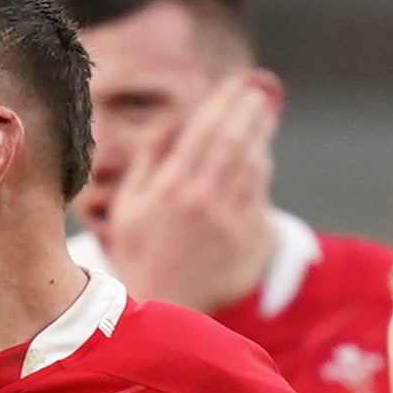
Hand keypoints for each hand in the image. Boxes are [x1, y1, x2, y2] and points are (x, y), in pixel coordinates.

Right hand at [99, 71, 281, 313]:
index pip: (205, 129)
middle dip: (250, 111)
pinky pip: (261, 196)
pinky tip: (260, 159)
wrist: (161, 308)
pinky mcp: (248, 240)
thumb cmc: (138, 255)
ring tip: (261, 120)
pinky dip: (261, 173)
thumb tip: (172, 122)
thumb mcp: (130, 205)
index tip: (236, 83)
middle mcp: (204, 199)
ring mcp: (230, 221)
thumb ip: (150, 160)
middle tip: (258, 93)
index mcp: (172, 187)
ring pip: (254, 166)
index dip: (223, 101)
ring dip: (260, 138)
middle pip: (235, 141)